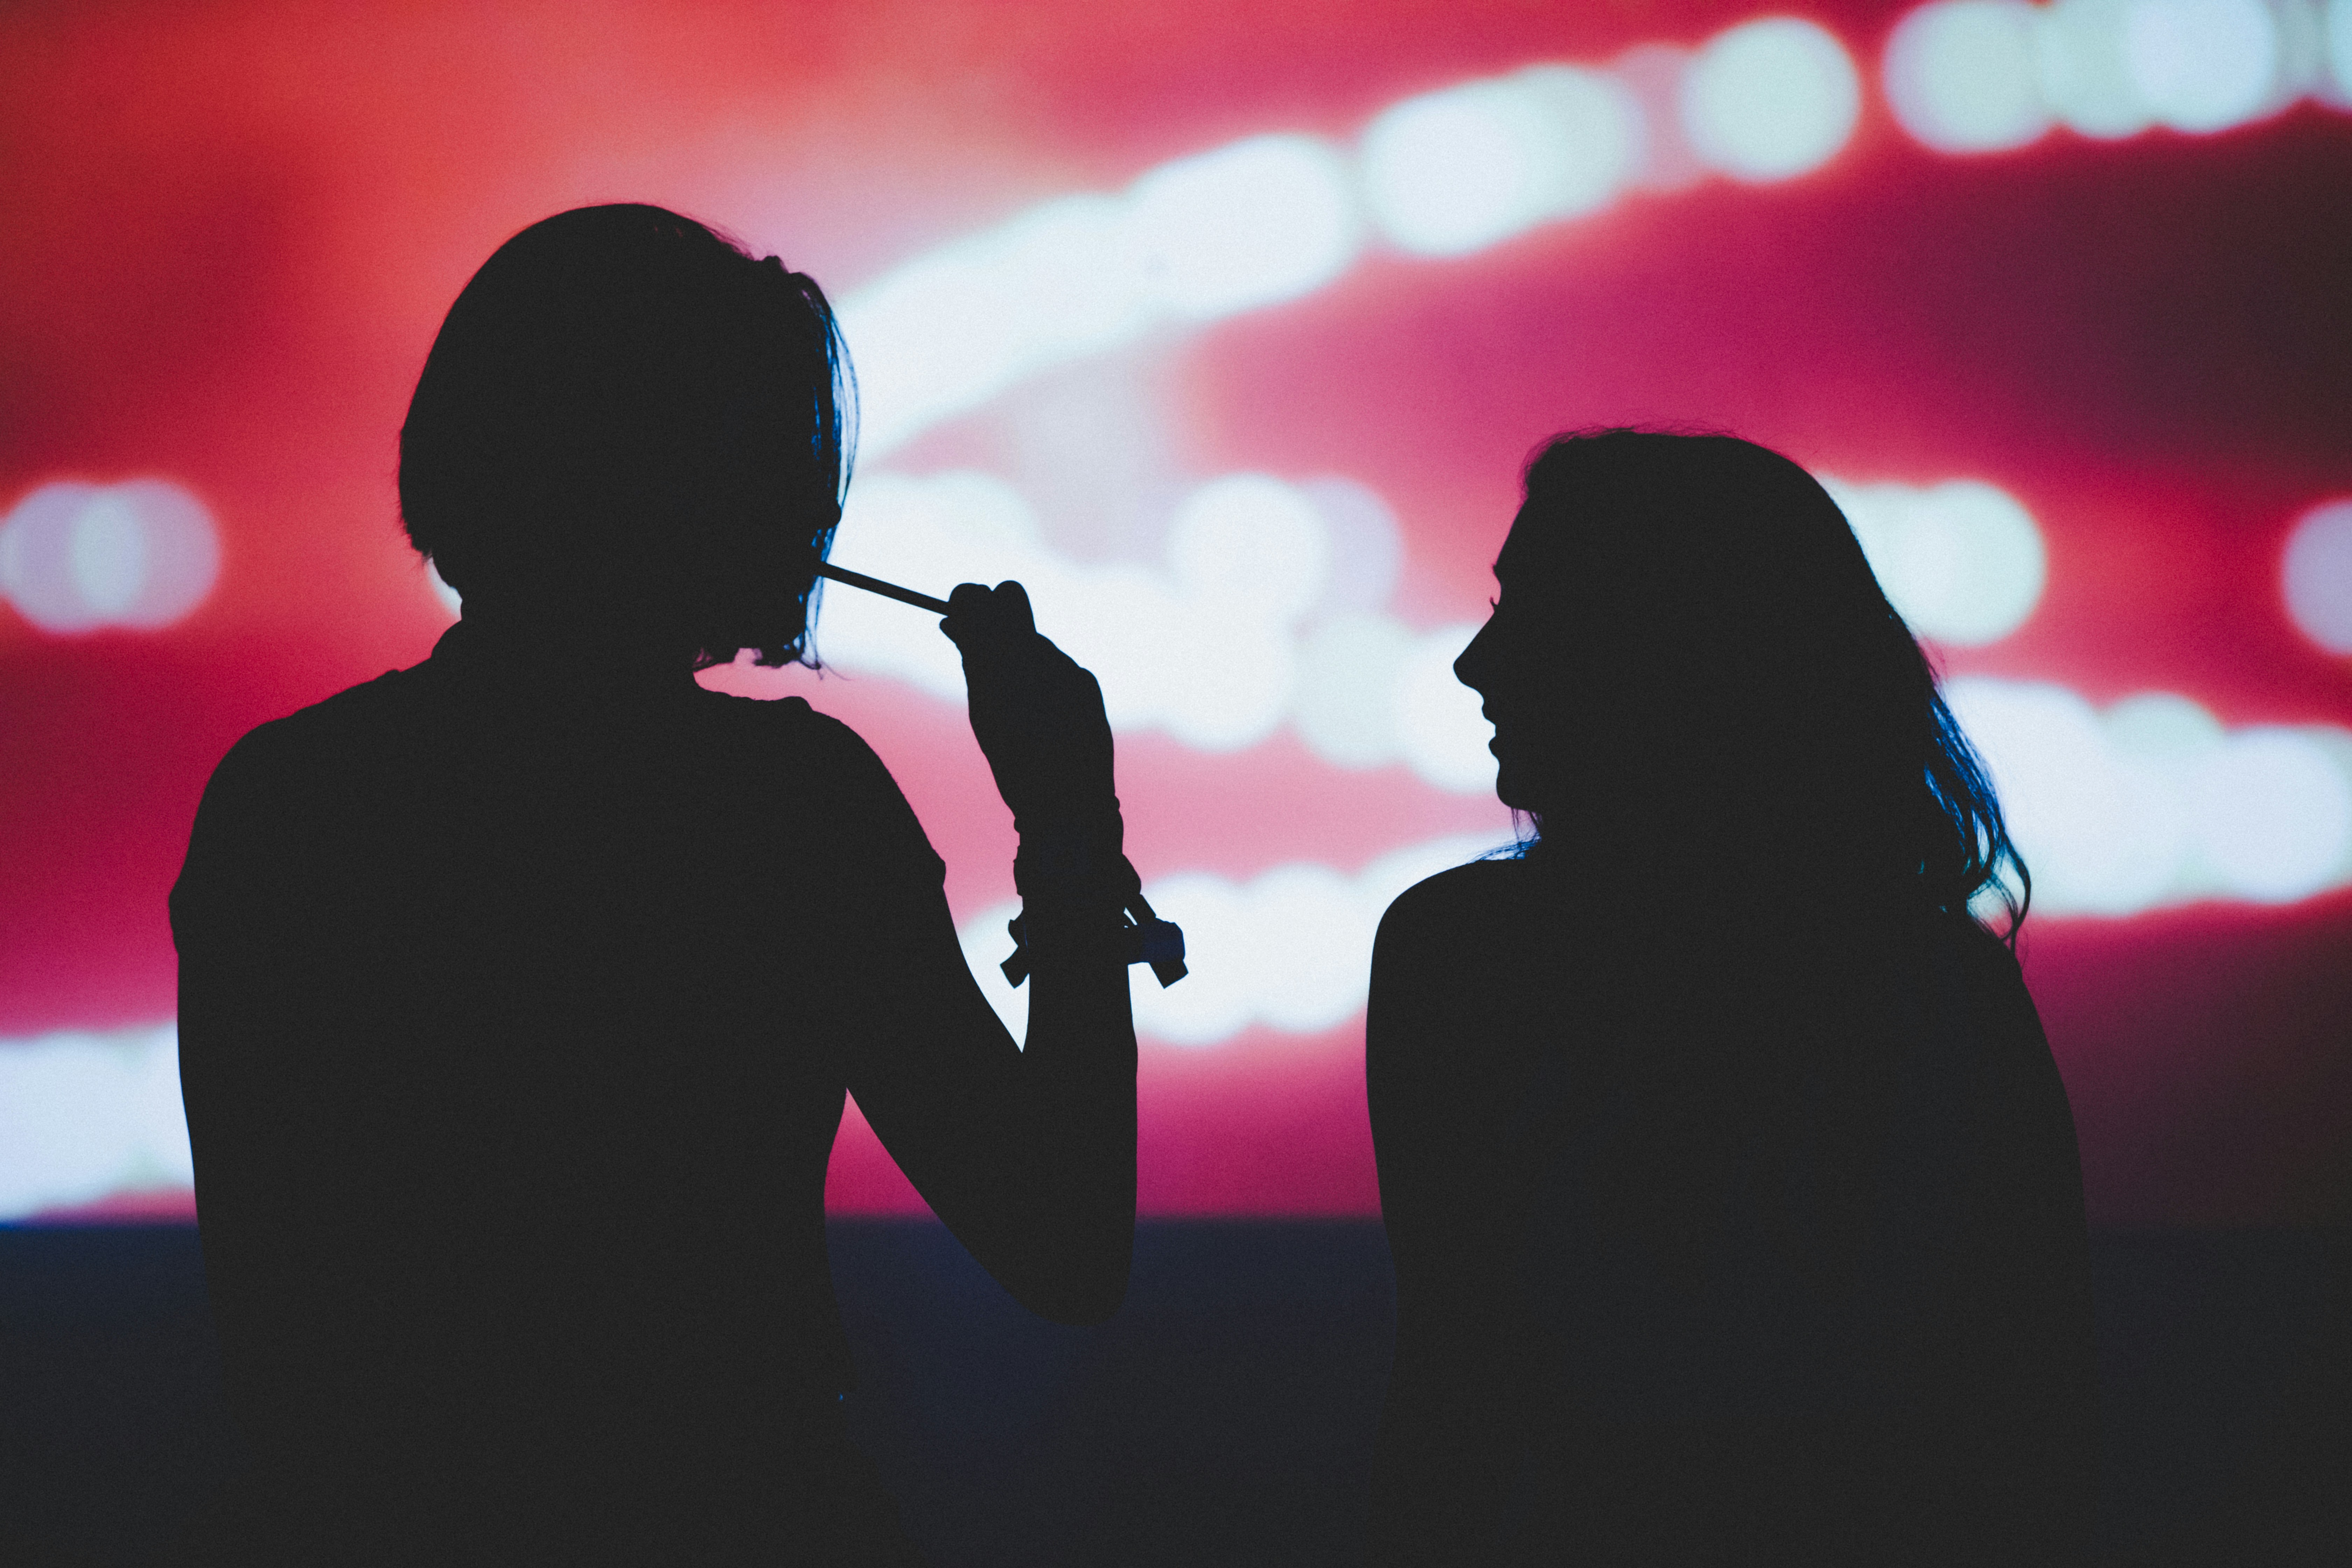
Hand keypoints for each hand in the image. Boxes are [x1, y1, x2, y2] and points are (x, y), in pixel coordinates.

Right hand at [941, 581, 1117, 834]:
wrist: (1071, 807)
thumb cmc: (1018, 766)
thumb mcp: (984, 713)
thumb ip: (973, 660)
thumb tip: (955, 621)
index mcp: (1006, 663)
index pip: (983, 598)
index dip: (968, 600)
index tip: (955, 614)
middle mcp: (1042, 656)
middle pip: (1012, 602)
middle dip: (992, 617)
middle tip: (976, 642)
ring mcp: (1069, 667)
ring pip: (1034, 642)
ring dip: (1019, 658)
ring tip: (1012, 700)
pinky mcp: (1089, 683)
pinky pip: (1059, 667)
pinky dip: (1044, 679)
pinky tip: (1041, 712)